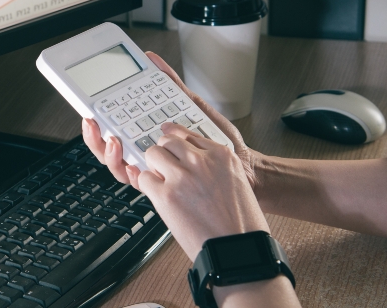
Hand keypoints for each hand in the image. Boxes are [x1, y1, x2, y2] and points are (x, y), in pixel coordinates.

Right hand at [81, 51, 257, 187]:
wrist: (243, 165)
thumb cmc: (217, 140)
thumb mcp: (192, 105)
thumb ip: (171, 85)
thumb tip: (152, 59)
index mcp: (147, 133)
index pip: (115, 127)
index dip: (98, 120)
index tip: (89, 106)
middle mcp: (146, 152)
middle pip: (110, 148)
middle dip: (95, 137)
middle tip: (94, 122)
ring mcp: (154, 170)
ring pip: (119, 167)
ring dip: (109, 154)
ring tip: (114, 140)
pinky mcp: (165, 186)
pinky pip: (141, 182)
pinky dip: (133, 172)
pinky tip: (135, 162)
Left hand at [138, 122, 270, 260]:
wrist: (237, 250)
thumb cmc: (241, 224)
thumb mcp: (237, 183)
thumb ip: (215, 168)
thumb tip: (193, 164)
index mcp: (222, 156)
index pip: (189, 136)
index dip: (179, 146)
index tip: (174, 150)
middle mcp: (201, 161)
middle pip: (169, 141)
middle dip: (165, 154)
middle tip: (166, 169)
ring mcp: (182, 176)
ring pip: (153, 153)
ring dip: (154, 167)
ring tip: (162, 182)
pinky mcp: (166, 195)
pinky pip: (145, 178)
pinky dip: (148, 186)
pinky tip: (159, 197)